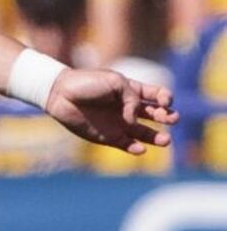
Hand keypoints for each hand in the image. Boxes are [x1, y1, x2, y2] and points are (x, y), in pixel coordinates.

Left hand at [45, 68, 176, 154]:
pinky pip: (126, 145)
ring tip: (166, 140)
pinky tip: (141, 148)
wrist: (61, 94)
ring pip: (144, 133)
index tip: (164, 100)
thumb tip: (135, 120)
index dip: (165, 98)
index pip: (156, 95)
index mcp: (131, 90)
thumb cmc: (87, 83)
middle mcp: (127, 108)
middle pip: (155, 114)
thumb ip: (132, 98)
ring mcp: (119, 123)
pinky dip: (135, 148)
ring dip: (156, 137)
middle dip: (167, 117)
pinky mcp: (108, 136)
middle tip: (170, 118)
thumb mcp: (115, 82)